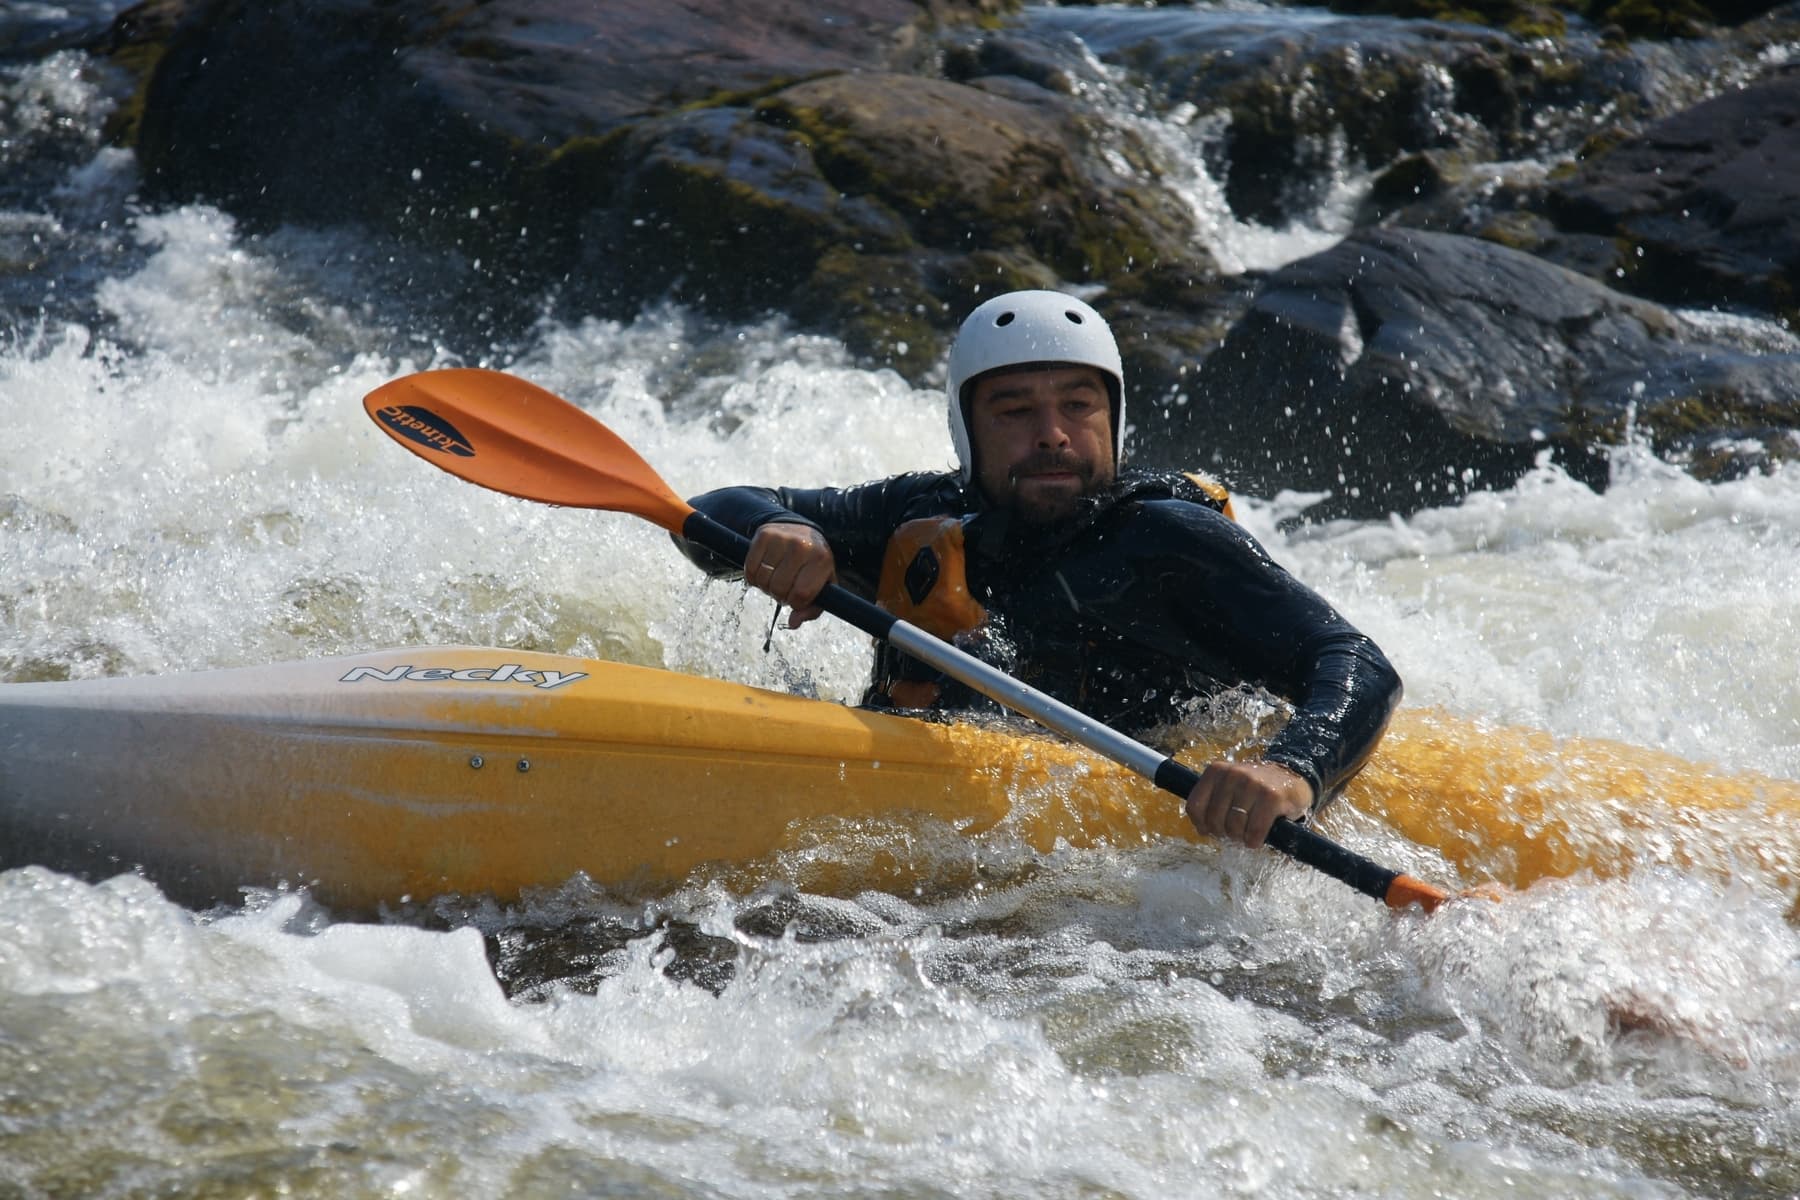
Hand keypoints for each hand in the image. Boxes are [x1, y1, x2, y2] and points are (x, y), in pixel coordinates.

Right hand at [743, 522, 835, 626]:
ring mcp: (782, 538)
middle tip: (784, 588)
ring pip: (763, 579)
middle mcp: (802, 546)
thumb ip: (812, 609)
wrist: (801, 530)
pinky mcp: (764, 534)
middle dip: (779, 595)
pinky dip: (753, 577)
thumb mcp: (821, 585)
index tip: (796, 599)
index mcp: (821, 560)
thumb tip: (793, 623)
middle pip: (780, 588)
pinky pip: (750, 568)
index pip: (801, 594)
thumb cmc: (813, 563)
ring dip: (766, 586)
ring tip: (775, 579)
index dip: (795, 603)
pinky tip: (763, 572)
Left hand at [1184, 760, 1314, 849]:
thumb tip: (1202, 829)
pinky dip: (1254, 841)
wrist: (1292, 777)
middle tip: (1235, 833)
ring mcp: (1253, 784)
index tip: (1211, 830)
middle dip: (1224, 833)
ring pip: (1234, 826)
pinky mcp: (1272, 797)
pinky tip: (1257, 839)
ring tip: (1247, 834)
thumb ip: (1212, 801)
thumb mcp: (1229, 786)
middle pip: (1214, 820)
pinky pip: (1255, 831)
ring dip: (1240, 838)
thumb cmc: (1255, 788)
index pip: (1194, 806)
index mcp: (1216, 770)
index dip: (1201, 824)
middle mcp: (1232, 774)